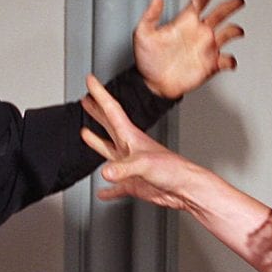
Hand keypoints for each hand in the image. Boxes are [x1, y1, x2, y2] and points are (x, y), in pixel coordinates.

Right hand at [80, 74, 206, 210]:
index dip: (100, 93)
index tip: (90, 80)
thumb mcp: (145, 164)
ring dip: (96, 142)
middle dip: (97, 113)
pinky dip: (108, 188)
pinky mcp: (134, 183)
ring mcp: (130, 166)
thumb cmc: (173, 170)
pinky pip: (116, 186)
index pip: (111, 110)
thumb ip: (123, 168)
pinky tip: (102, 191)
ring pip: (108, 151)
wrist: (186, 188)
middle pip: (108, 126)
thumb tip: (106, 171)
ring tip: (85, 133)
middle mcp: (130, 148)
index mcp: (131, 137)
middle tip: (86, 101)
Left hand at [132, 0, 244, 98]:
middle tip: (239, 0)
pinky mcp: (210, 65)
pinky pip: (227, 60)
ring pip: (228, 33)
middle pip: (220, 12)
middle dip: (231, 5)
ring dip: (234, 30)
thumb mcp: (143, 34)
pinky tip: (228, 60)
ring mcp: (206, 48)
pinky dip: (231, 60)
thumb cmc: (147, 60)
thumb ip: (150, 15)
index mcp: (186, 21)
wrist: (153, 85)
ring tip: (237, 30)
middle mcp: (199, 32)